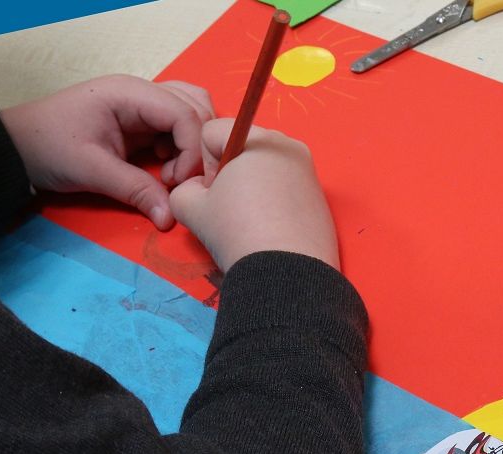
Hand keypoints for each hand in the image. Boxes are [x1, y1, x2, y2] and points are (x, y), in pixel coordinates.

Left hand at [0, 75, 214, 229]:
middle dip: (198, 145)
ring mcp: (143, 103)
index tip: (177, 183)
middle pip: (196, 107)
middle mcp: (141, 92)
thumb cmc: (48, 149)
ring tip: (175, 171)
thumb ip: (135, 191)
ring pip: (192, 112)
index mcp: (129, 94)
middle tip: (180, 179)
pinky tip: (166, 165)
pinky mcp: (141, 120)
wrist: (17, 147)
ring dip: (194, 143)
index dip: (192, 150)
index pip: (184, 113)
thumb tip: (170, 218)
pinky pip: (178, 125)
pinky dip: (183, 145)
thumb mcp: (92, 171)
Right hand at [169, 119, 339, 272]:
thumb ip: (183, 188)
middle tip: (228, 207)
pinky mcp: (319, 194)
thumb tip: (198, 188)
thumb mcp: (191, 208)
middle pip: (243, 146)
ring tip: (250, 219)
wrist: (287, 272)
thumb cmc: (237, 231)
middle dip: (229, 172)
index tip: (212, 192)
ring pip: (265, 166)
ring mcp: (308, 169)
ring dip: (251, 185)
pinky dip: (273, 199)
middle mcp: (288, 145)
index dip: (203, 162)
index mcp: (257, 139)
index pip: (213, 131)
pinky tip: (270, 226)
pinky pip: (286, 184)